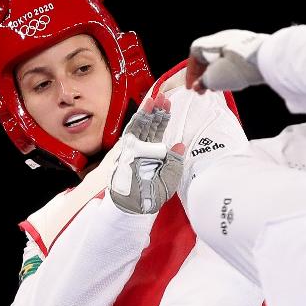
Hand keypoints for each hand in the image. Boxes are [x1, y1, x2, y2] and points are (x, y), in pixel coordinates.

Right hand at [110, 94, 184, 213]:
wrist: (133, 208)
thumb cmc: (149, 197)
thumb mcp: (169, 180)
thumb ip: (175, 163)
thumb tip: (180, 145)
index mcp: (152, 155)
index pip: (158, 133)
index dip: (163, 119)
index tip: (169, 105)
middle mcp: (142, 150)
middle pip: (150, 126)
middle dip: (157, 111)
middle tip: (164, 97)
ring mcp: (133, 150)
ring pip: (141, 126)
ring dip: (148, 112)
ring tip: (155, 99)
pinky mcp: (125, 152)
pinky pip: (131, 134)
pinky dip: (137, 121)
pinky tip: (144, 111)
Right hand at [187, 29, 267, 93]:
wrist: (267, 59)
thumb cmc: (237, 68)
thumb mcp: (215, 80)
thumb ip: (203, 82)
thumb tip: (199, 85)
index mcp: (210, 42)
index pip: (194, 55)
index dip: (191, 74)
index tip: (191, 88)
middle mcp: (223, 37)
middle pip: (208, 56)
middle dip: (204, 75)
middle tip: (204, 90)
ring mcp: (239, 41)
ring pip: (222, 58)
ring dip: (217, 73)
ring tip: (218, 88)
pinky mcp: (252, 47)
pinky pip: (235, 58)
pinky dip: (230, 70)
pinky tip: (233, 81)